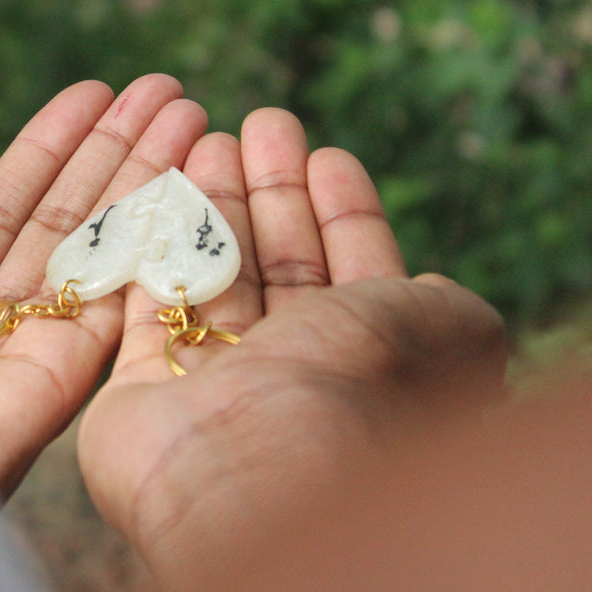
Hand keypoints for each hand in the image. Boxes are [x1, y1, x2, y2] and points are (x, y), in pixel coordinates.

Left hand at [0, 75, 209, 496]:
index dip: (42, 160)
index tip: (87, 99)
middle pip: (59, 229)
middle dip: (107, 156)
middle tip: (160, 88)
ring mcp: (25, 363)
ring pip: (94, 252)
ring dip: (139, 178)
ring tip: (180, 104)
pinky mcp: (53, 386)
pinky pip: (109, 300)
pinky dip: (146, 238)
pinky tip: (176, 175)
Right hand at [77, 109, 509, 587]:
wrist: (250, 468)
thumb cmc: (351, 393)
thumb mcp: (443, 333)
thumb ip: (451, 307)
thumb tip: (435, 290)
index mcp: (363, 370)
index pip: (355, 277)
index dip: (345, 214)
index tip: (328, 155)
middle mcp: (289, 380)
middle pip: (281, 268)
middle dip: (274, 193)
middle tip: (262, 123)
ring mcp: (211, 387)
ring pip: (213, 278)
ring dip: (215, 204)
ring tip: (209, 134)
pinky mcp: (139, 389)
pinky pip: (145, 302)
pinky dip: (153, 245)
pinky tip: (160, 187)